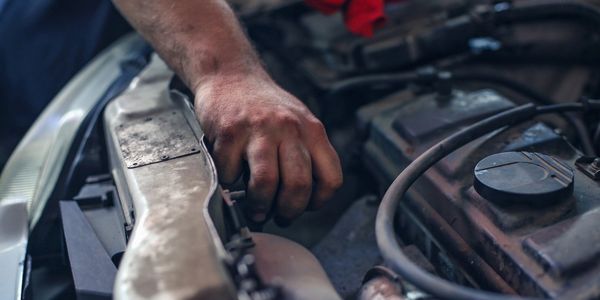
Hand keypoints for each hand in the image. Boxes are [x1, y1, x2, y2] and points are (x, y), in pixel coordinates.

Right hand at [195, 73, 342, 223]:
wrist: (230, 74)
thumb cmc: (263, 106)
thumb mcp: (298, 123)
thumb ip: (306, 154)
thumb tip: (305, 198)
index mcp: (312, 130)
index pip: (331, 178)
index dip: (319, 202)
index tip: (306, 207)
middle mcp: (289, 127)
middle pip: (299, 185)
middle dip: (288, 210)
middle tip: (279, 215)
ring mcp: (258, 129)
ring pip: (266, 183)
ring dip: (259, 204)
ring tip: (255, 208)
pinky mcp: (229, 131)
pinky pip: (231, 172)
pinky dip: (230, 182)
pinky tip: (232, 175)